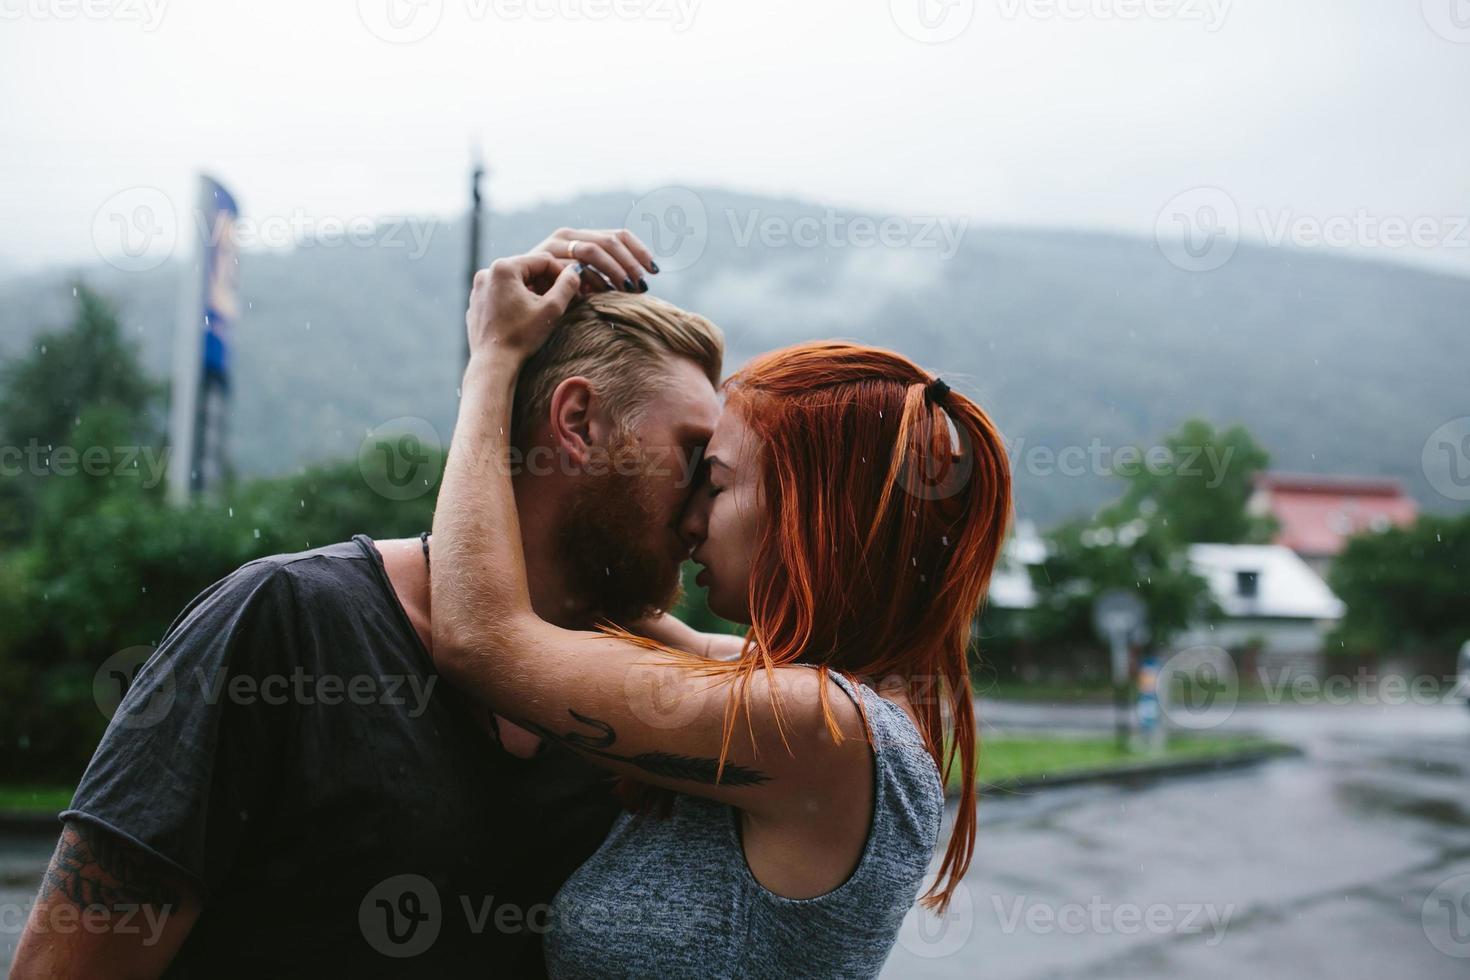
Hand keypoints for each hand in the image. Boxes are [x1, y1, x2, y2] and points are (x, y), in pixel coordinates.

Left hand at [465, 253, 581, 363]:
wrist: (493, 363)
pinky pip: (500, 294)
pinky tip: (525, 317)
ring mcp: (478, 289)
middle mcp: (487, 272)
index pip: (542, 260)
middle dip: (546, 282)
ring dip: (532, 291)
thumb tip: (574, 272)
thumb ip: (567, 286)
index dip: (562, 273)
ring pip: (514, 282)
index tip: (573, 288)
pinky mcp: (476, 304)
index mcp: (504, 268)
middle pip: (526, 269)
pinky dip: (515, 300)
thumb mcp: (552, 309)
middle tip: (562, 299)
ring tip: (545, 309)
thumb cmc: (521, 336)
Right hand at [530, 227, 659, 293]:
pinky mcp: (544, 258)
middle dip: (630, 263)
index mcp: (583, 237)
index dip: (639, 251)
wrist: (516, 299)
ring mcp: (554, 245)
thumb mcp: (585, 283)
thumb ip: (605, 276)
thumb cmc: (553, 295)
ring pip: (594, 249)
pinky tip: (605, 293)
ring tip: (627, 289)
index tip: (655, 271)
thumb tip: (640, 283)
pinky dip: (593, 278)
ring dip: (614, 269)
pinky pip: (575, 264)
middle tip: (642, 285)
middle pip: (610, 240)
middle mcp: (568, 236)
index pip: (619, 235)